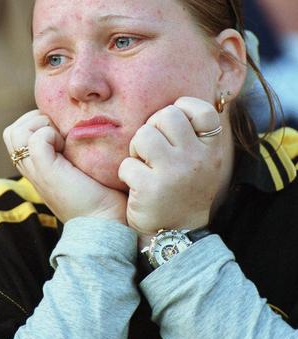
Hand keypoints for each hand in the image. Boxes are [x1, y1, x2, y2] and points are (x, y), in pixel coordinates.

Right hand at [4, 110, 126, 224]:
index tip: (63, 133)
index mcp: (37, 168)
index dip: (37, 124)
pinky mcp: (47, 172)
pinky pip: (36, 139)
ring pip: (15, 132)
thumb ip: (72, 151)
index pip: (17, 134)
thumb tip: (78, 127)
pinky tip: (66, 146)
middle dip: (35, 121)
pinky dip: (51, 134)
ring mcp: (36, 171)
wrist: (107, 221)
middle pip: (12, 132)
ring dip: (40, 125)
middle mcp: (32, 170)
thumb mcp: (82, 167)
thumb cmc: (103, 195)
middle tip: (61, 134)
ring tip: (62, 140)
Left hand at [118, 97, 223, 235]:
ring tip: (143, 164)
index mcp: (210, 150)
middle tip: (152, 149)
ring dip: (137, 149)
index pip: (201, 109)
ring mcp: (174, 173)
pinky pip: (127, 164)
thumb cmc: (184, 190)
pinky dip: (127, 173)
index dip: (182, 108)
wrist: (178, 234)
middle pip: (166, 116)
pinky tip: (137, 185)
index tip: (172, 126)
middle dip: (153, 128)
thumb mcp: (202, 162)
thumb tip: (176, 103)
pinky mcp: (151, 189)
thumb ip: (194, 134)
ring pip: (144, 135)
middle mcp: (196, 159)